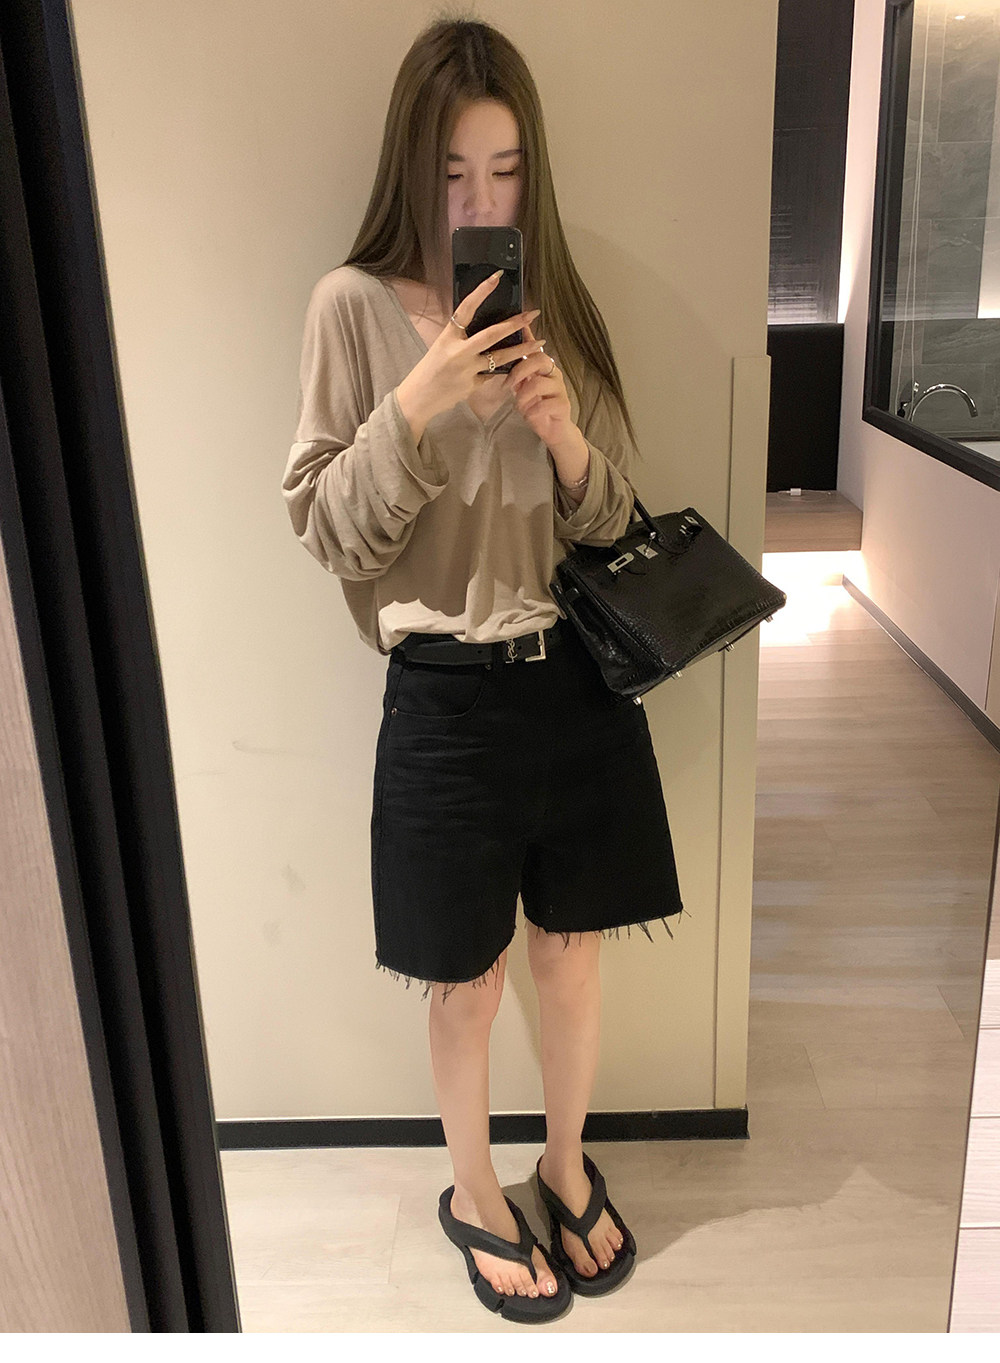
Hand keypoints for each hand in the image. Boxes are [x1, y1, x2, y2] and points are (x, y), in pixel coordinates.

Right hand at [398, 272, 543, 424]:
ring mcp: (467, 369)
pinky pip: (491, 375)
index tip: (496, 277)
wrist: (418, 398)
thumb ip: (461, 338)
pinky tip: (506, 371)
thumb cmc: (430, 370)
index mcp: (448, 336)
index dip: (481, 291)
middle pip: (492, 334)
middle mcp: (458, 351)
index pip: (466, 308)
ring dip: (522, 350)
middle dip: (515, 324)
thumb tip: (485, 328)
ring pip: (500, 357)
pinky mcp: (472, 385)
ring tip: (539, 344)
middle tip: (532, 314)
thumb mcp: (441, 347)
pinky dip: (497, 371)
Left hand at [503, 320, 574, 448]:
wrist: (554, 431)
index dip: (527, 335)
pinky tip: (529, 415)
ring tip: (519, 406)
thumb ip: (516, 375)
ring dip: (523, 396)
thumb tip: (499, 359)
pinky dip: (532, 410)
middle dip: (519, 371)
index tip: (518, 323)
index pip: (534, 347)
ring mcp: (559, 388)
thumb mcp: (523, 389)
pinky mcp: (562, 404)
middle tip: (508, 385)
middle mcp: (553, 373)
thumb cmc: (536, 408)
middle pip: (538, 359)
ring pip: (538, 383)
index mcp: (542, 367)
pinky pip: (544, 403)